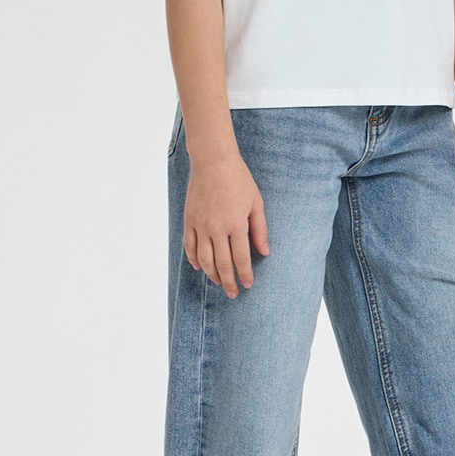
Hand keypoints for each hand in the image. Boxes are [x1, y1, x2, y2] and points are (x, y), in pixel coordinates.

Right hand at [183, 153, 270, 296]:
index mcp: (236, 224)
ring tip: (219, 283)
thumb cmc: (238, 179)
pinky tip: (200, 267)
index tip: (248, 285)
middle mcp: (217, 228)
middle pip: (222, 264)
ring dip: (211, 274)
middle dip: (228, 281)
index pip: (241, 258)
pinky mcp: (189, 220)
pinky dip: (194, 259)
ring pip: (204, 259)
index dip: (245, 274)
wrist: (213, 161)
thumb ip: (260, 229)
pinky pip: (190, 246)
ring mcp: (201, 225)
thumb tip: (265, 252)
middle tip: (233, 294)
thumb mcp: (256, 203)